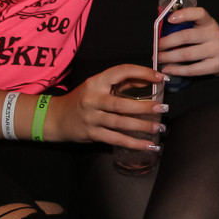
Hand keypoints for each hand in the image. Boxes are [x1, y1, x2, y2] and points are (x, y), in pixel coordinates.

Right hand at [46, 64, 166, 149]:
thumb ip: (123, 82)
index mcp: (96, 82)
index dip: (143, 73)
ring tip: (159, 128)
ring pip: (120, 123)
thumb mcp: (99, 85)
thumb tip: (150, 80)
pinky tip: (147, 146)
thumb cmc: (83, 98)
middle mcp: (92, 99)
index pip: (121, 72)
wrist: (55, 117)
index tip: (160, 78)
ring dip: (142, 126)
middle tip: (163, 108)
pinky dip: (133, 143)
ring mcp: (91, 118)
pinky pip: (115, 139)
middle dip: (145, 107)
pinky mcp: (91, 134)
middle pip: (121, 104)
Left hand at [157, 6, 218, 76]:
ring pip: (186, 54)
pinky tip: (168, 69)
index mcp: (209, 22)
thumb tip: (161, 30)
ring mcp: (215, 51)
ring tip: (158, 58)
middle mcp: (214, 35)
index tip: (169, 18)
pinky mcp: (214, 66)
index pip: (199, 14)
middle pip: (187, 36)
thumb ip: (187, 26)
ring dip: (168, 57)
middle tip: (157, 46)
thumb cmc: (211, 39)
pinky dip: (176, 70)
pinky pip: (192, 69)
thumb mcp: (204, 27)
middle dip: (167, 42)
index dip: (184, 14)